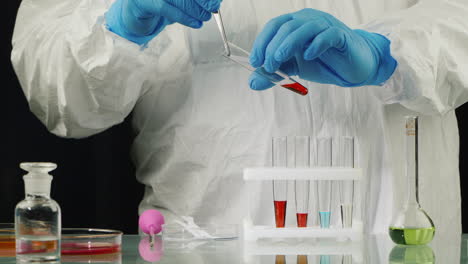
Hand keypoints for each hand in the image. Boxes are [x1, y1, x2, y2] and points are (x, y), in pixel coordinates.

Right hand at [106, 0, 221, 43]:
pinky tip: (196, 23)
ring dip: (196, 10)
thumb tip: (213, 1)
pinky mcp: (143, 1)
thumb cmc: (158, 2)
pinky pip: (167, 9)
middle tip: (213, 8)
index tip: (215, 0)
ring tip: (205, 17)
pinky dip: (185, 18)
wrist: (135, 11)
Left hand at [248, 9, 396, 89]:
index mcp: (295, 24)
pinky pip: (327, 35)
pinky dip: (315, 45)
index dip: (262, 42)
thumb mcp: (294, 69)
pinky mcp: (341, 36)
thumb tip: (253, 83)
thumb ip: (275, 73)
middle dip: (272, 47)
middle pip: (286, 26)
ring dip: (288, 44)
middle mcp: (309, 20)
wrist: (353, 67)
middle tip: (268, 66)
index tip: (255, 61)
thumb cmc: (322, 62)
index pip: (274, 26)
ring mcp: (326, 26)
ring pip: (304, 28)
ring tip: (279, 61)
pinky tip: (308, 56)